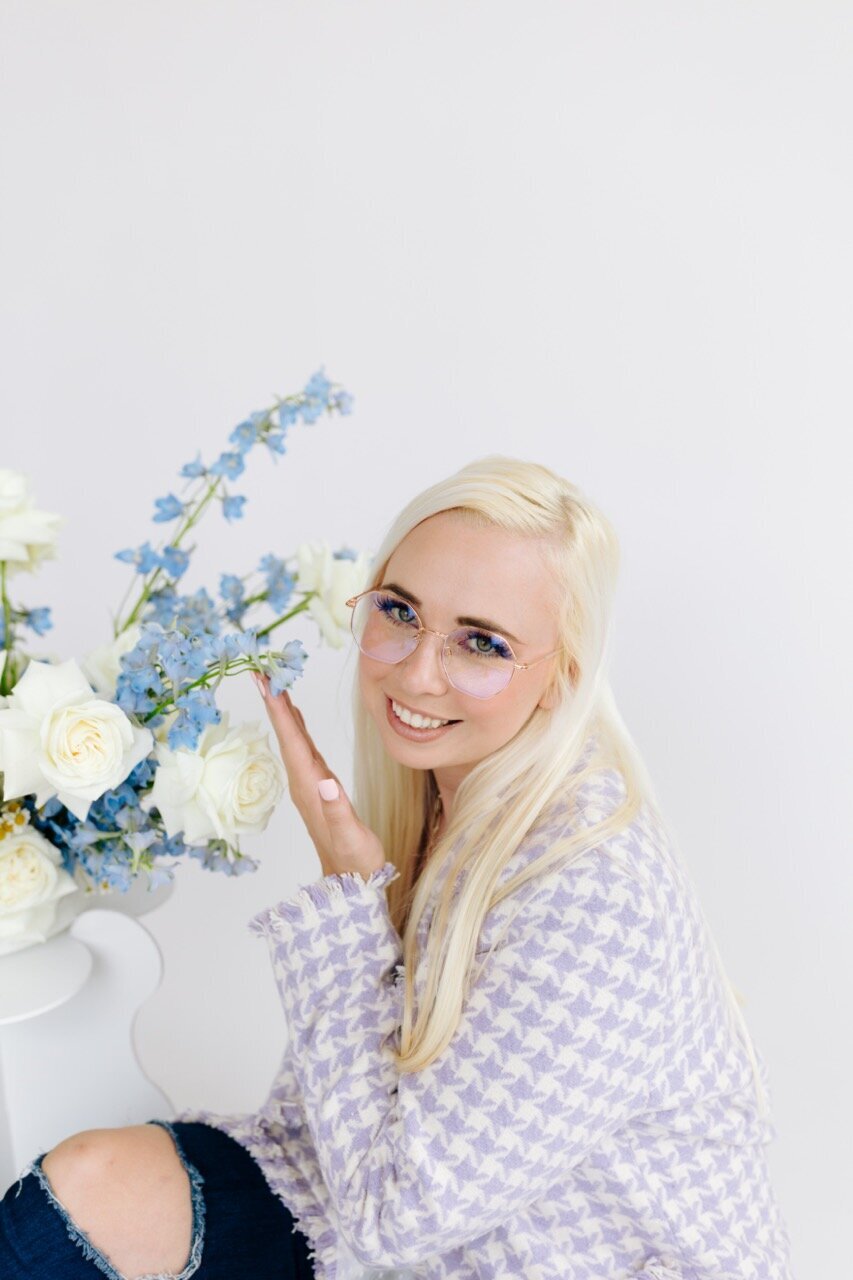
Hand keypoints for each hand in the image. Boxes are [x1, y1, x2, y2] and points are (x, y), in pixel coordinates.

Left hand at [252, 673, 386, 880]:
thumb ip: (338, 811)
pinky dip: (297, 729)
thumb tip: (327, 781)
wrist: (351, 882)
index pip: (291, 742)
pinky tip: (295, 720)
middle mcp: (304, 782)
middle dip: (274, 703)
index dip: (279, 712)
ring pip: (293, 740)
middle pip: (286, 735)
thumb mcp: (350, 837)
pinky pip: (303, 749)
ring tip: (276, 686)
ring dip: (283, 713)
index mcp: (310, 787)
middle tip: (262, 672)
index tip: (265, 684)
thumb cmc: (356, 860)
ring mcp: (309, 784)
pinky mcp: (317, 786)